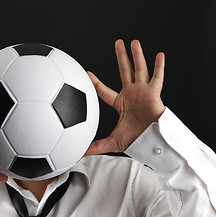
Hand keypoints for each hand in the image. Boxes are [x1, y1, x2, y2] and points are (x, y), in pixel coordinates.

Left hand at [85, 39, 165, 154]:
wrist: (152, 143)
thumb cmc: (136, 140)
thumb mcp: (112, 142)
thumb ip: (96, 146)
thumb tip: (80, 153)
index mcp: (120, 103)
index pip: (104, 90)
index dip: (95, 82)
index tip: (87, 73)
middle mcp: (131, 94)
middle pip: (125, 71)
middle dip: (121, 57)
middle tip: (118, 43)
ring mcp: (143, 92)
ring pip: (140, 70)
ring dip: (137, 56)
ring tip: (133, 42)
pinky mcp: (154, 94)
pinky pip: (157, 78)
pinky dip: (159, 67)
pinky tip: (159, 55)